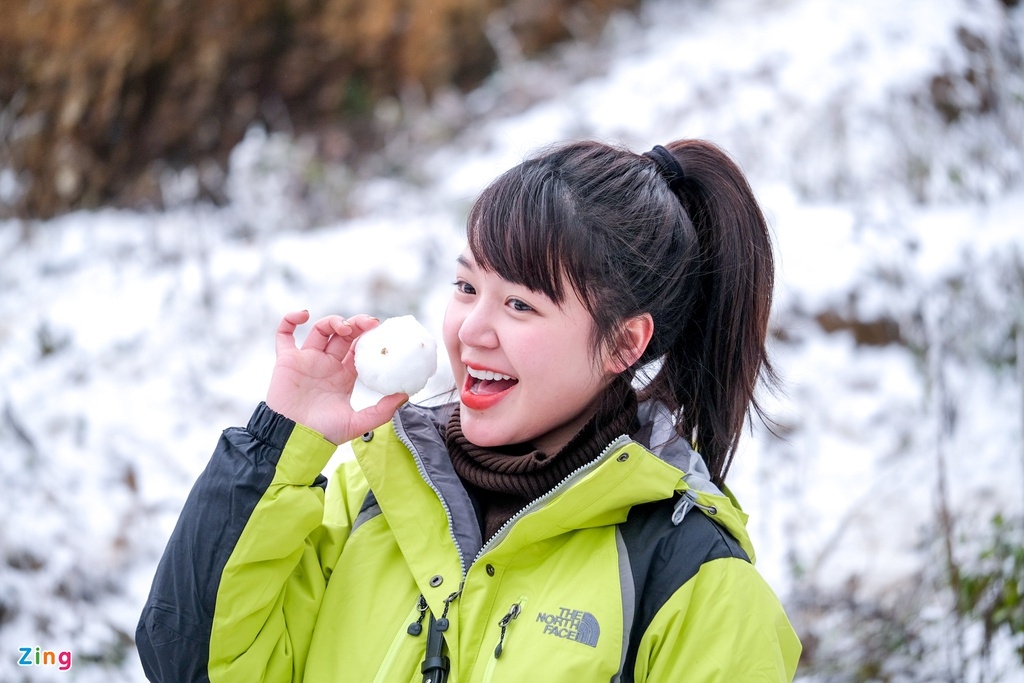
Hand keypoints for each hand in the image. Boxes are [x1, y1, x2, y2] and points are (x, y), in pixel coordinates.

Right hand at [266, 310, 407, 443]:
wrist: (294, 438)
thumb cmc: (323, 433)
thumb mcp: (358, 423)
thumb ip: (381, 411)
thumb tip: (405, 396)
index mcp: (343, 376)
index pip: (357, 348)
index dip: (367, 336)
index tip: (379, 329)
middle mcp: (326, 365)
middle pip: (342, 335)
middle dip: (355, 325)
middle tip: (367, 323)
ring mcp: (306, 360)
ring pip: (320, 330)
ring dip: (333, 321)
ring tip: (343, 327)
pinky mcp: (286, 360)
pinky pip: (284, 334)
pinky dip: (291, 320)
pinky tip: (303, 315)